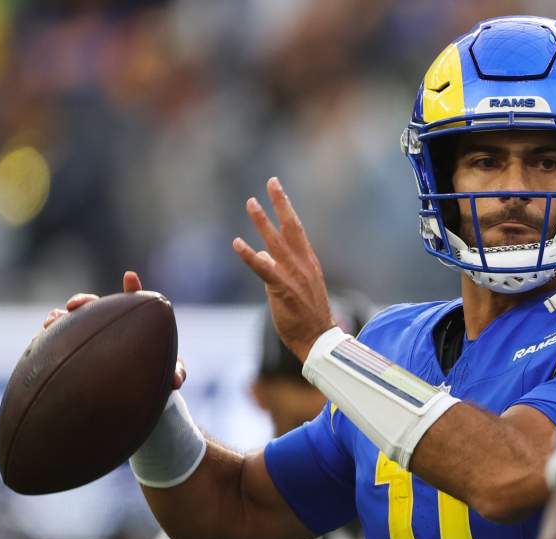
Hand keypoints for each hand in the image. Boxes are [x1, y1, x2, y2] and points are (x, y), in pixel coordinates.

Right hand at [41, 271, 187, 388]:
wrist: (133, 394)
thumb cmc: (154, 377)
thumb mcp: (167, 375)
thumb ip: (176, 374)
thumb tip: (176, 381)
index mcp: (132, 325)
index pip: (132, 302)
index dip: (132, 289)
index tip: (130, 277)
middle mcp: (107, 327)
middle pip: (92, 307)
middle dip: (82, 302)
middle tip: (75, 305)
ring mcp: (87, 338)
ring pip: (69, 322)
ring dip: (58, 318)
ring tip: (52, 322)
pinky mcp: (70, 353)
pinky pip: (54, 343)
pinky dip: (45, 338)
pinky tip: (39, 340)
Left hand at [234, 177, 335, 361]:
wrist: (318, 339)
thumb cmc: (306, 317)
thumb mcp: (294, 287)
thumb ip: (276, 268)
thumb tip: (261, 254)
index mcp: (307, 263)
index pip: (296, 229)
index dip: (286, 207)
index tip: (276, 188)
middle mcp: (303, 265)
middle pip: (292, 228)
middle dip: (281, 203)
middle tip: (272, 182)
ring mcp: (295, 277)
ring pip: (277, 244)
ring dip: (263, 222)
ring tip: (251, 203)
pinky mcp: (284, 290)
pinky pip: (264, 270)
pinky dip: (250, 256)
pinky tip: (237, 244)